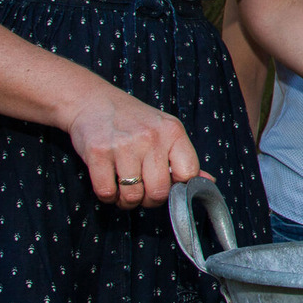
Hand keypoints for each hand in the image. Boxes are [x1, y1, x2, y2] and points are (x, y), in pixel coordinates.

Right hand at [65, 84, 199, 209]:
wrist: (93, 101)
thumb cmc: (133, 121)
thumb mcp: (165, 131)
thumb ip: (183, 159)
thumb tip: (209, 182)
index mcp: (173, 131)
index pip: (188, 174)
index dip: (177, 187)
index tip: (166, 184)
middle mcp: (151, 136)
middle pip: (159, 192)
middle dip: (149, 200)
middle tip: (142, 190)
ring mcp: (124, 144)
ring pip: (132, 196)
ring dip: (127, 201)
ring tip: (124, 188)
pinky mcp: (98, 152)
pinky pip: (106, 193)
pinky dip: (108, 197)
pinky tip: (110, 184)